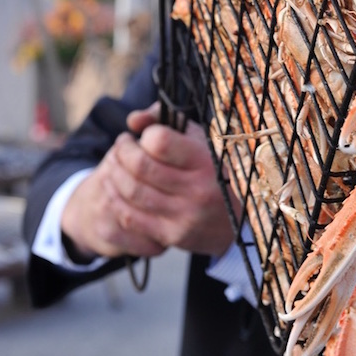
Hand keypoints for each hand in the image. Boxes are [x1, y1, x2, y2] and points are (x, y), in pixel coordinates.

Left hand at [61, 103, 234, 259]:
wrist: (240, 222)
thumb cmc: (215, 172)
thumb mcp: (201, 141)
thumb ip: (166, 122)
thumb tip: (133, 120)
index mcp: (207, 161)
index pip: (159, 142)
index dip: (146, 135)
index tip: (145, 136)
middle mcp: (198, 189)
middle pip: (139, 166)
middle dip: (122, 151)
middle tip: (122, 146)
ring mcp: (185, 215)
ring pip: (130, 192)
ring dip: (114, 175)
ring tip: (115, 166)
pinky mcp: (173, 235)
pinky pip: (130, 217)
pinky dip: (116, 200)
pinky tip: (117, 190)